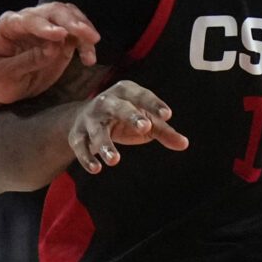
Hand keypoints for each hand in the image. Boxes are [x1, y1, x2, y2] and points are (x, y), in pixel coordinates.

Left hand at [0, 3, 100, 104]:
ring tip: (93, 43)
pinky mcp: (61, 38)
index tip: (61, 35)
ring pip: (68, 16)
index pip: (28, 20)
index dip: (45, 26)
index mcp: (8, 25)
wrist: (5, 86)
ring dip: (83, 28)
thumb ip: (26, 61)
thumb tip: (54, 48)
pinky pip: (77, 34)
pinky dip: (86, 43)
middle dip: (72, 21)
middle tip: (88, 35)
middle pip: (53, 11)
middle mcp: (28, 19)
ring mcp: (46, 26)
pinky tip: (89, 59)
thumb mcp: (4, 76)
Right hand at [68, 81, 187, 173]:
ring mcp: (90, 118)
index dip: (154, 104)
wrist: (85, 117)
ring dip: (105, 145)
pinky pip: (81, 146)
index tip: (167, 115)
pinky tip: (96, 169)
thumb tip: (184, 144)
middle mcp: (106, 101)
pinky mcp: (77, 135)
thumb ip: (164, 132)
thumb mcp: (145, 121)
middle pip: (118, 108)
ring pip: (97, 131)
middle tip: (145, 127)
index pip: (142, 96)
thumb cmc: (124, 117)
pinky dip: (86, 158)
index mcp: (126, 92)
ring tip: (115, 160)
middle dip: (130, 116)